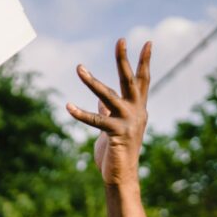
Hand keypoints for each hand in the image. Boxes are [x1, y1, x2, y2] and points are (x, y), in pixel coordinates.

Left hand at [66, 39, 151, 187]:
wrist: (122, 176)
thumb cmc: (117, 152)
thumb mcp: (114, 127)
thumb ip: (109, 111)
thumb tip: (101, 100)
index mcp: (138, 108)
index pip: (142, 80)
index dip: (144, 61)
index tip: (148, 42)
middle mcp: (136, 112)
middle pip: (129, 80)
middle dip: (123, 60)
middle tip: (121, 39)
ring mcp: (127, 122)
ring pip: (107, 96)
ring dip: (92, 82)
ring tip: (79, 68)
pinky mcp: (116, 134)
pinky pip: (95, 120)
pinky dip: (80, 113)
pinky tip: (68, 106)